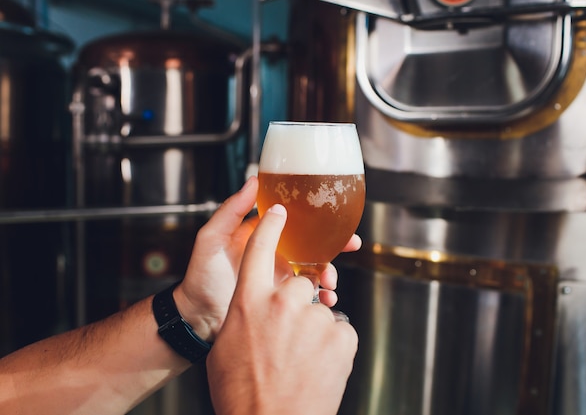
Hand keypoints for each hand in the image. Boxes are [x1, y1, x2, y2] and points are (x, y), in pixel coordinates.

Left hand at [172, 176, 360, 341]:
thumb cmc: (200, 276)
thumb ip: (232, 210)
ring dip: (330, 273)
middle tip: (352, 244)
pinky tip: (325, 300)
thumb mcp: (212, 238)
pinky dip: (322, 297)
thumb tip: (254, 180)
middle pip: (314, 243)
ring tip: (330, 282)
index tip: (336, 216)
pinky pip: (309, 295)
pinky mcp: (284, 299)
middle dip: (336, 244)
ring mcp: (281, 277)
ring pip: (316, 269)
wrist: (198, 317)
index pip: (295, 220)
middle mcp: (276, 254)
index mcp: (262, 236)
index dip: (317, 217)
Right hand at [206, 203, 357, 414]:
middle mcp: (283, 303)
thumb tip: (254, 306)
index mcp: (249, 301)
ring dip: (314, 330)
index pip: (261, 248)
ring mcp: (314, 319)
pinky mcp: (342, 337)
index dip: (272, 226)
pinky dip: (332, 346)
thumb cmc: (241, 391)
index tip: (281, 211)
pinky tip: (317, 367)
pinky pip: (340, 331)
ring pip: (320, 311)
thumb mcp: (226, 346)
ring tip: (301, 361)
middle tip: (288, 337)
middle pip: (300, 284)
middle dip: (298, 305)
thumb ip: (242, 314)